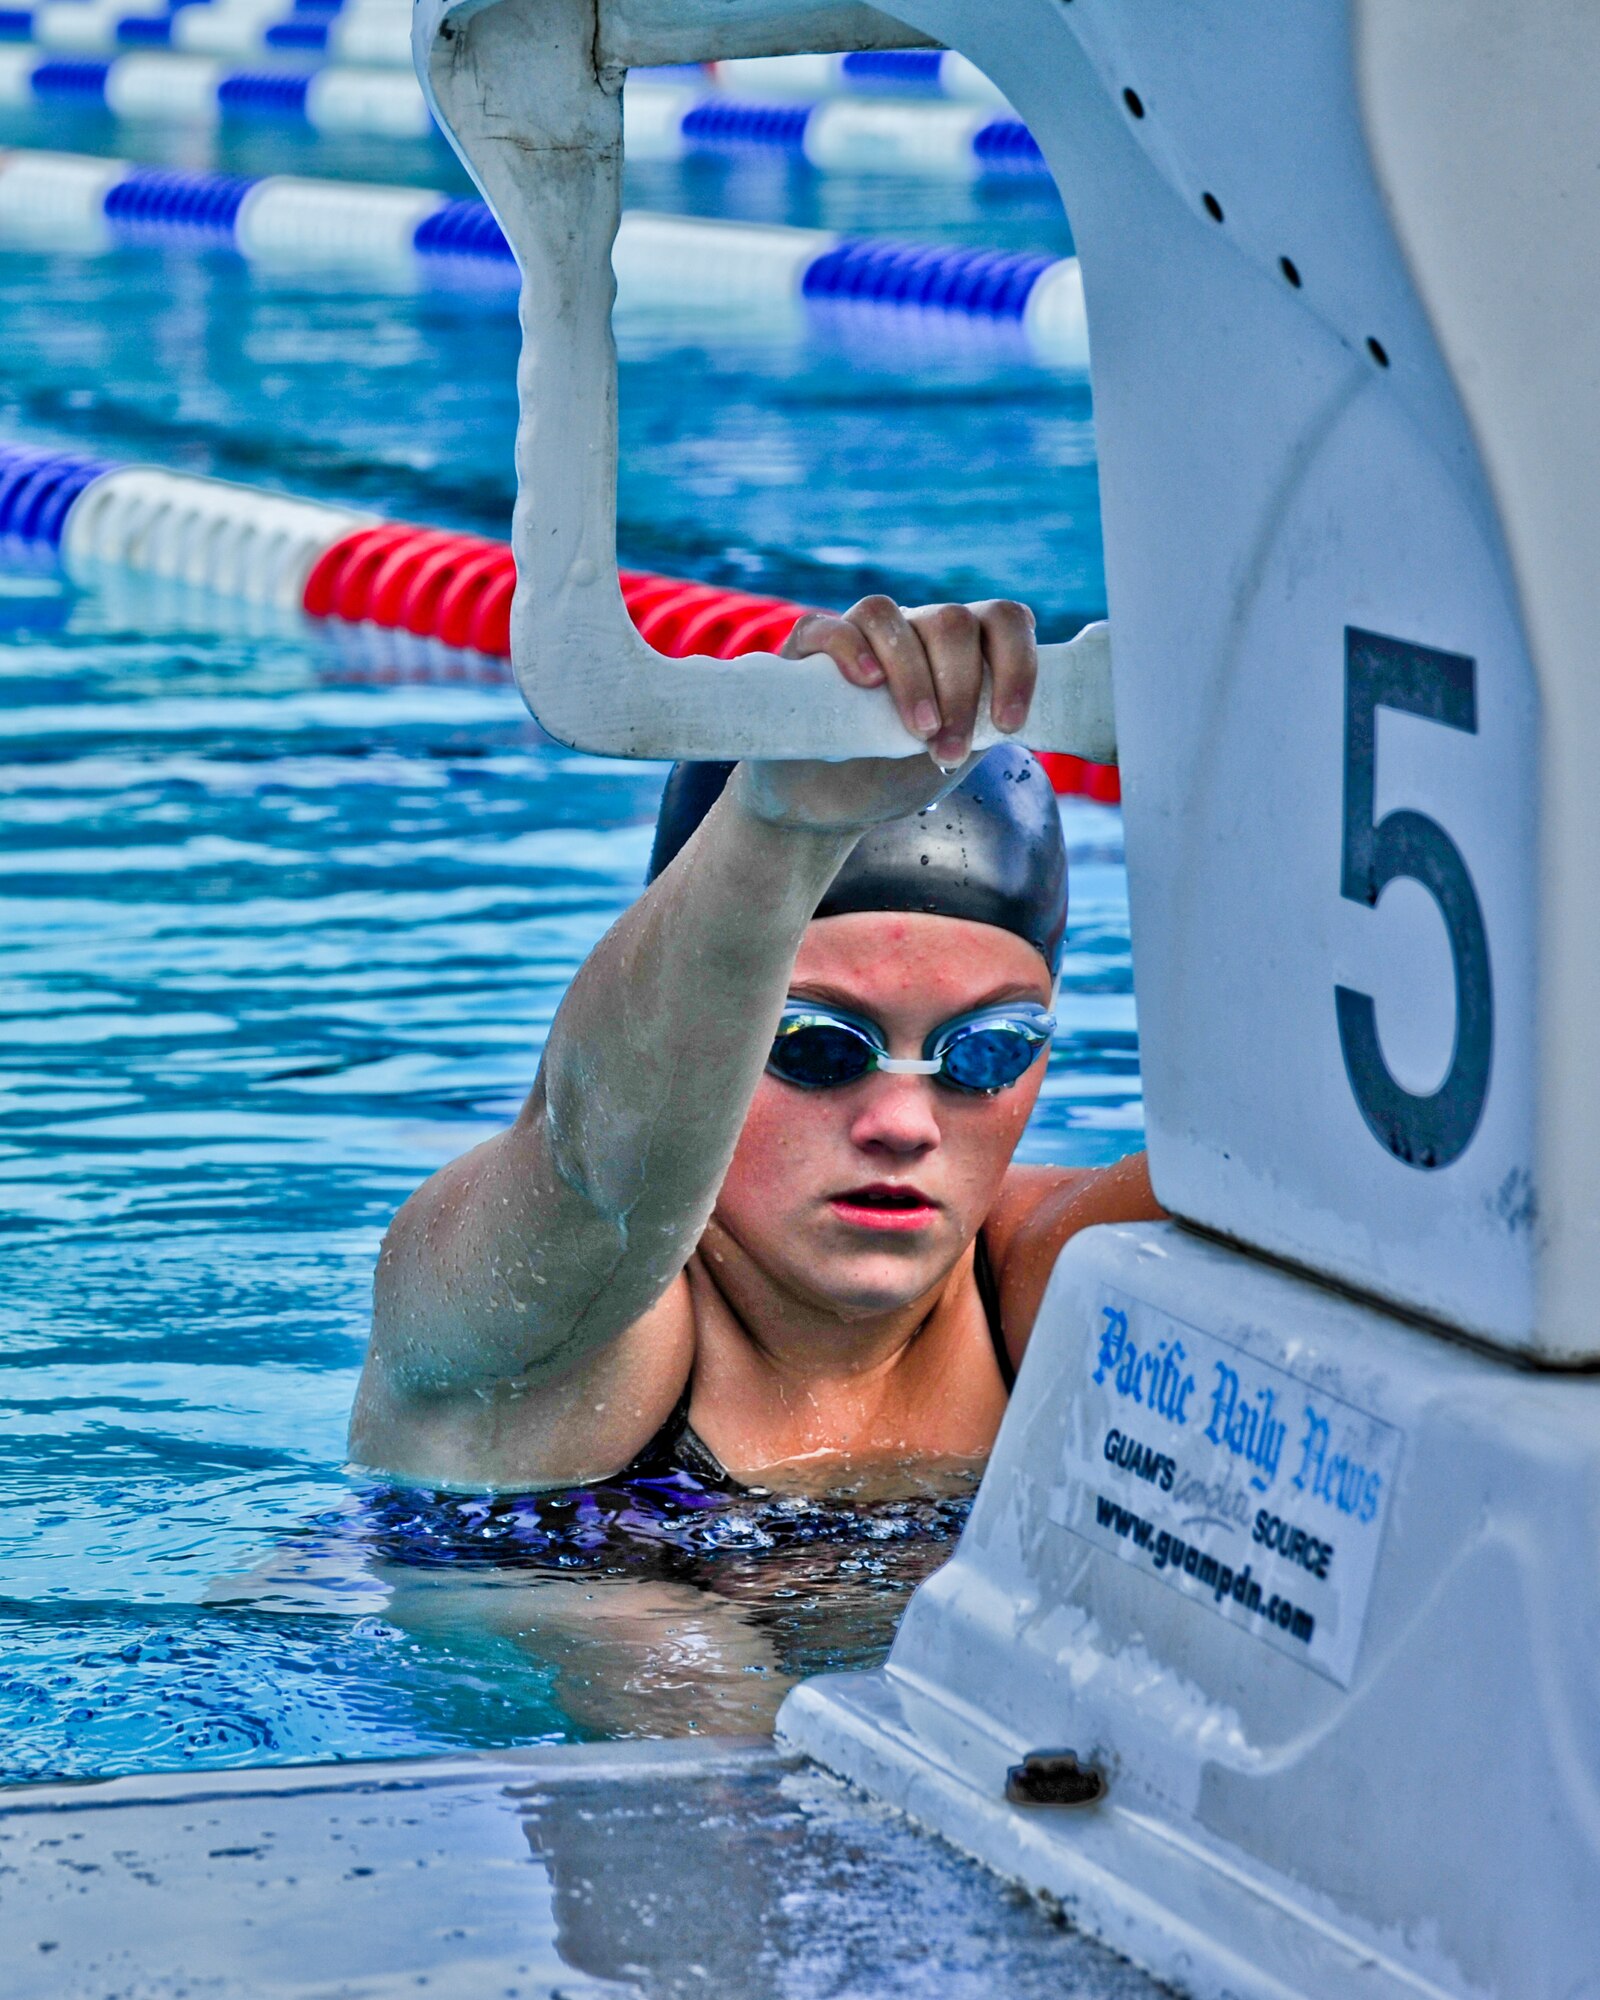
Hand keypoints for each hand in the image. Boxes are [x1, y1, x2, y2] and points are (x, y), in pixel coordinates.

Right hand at [734, 596, 1039, 834]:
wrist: (825, 807)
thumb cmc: (892, 777)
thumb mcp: (949, 756)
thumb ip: (979, 728)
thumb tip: (1008, 719)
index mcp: (957, 648)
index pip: (1002, 621)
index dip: (1016, 664)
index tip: (1007, 724)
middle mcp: (913, 629)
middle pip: (950, 621)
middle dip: (960, 689)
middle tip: (949, 751)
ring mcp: (859, 633)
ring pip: (888, 616)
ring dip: (912, 676)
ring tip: (918, 730)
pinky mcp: (808, 650)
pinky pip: (827, 627)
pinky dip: (850, 648)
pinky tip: (867, 682)